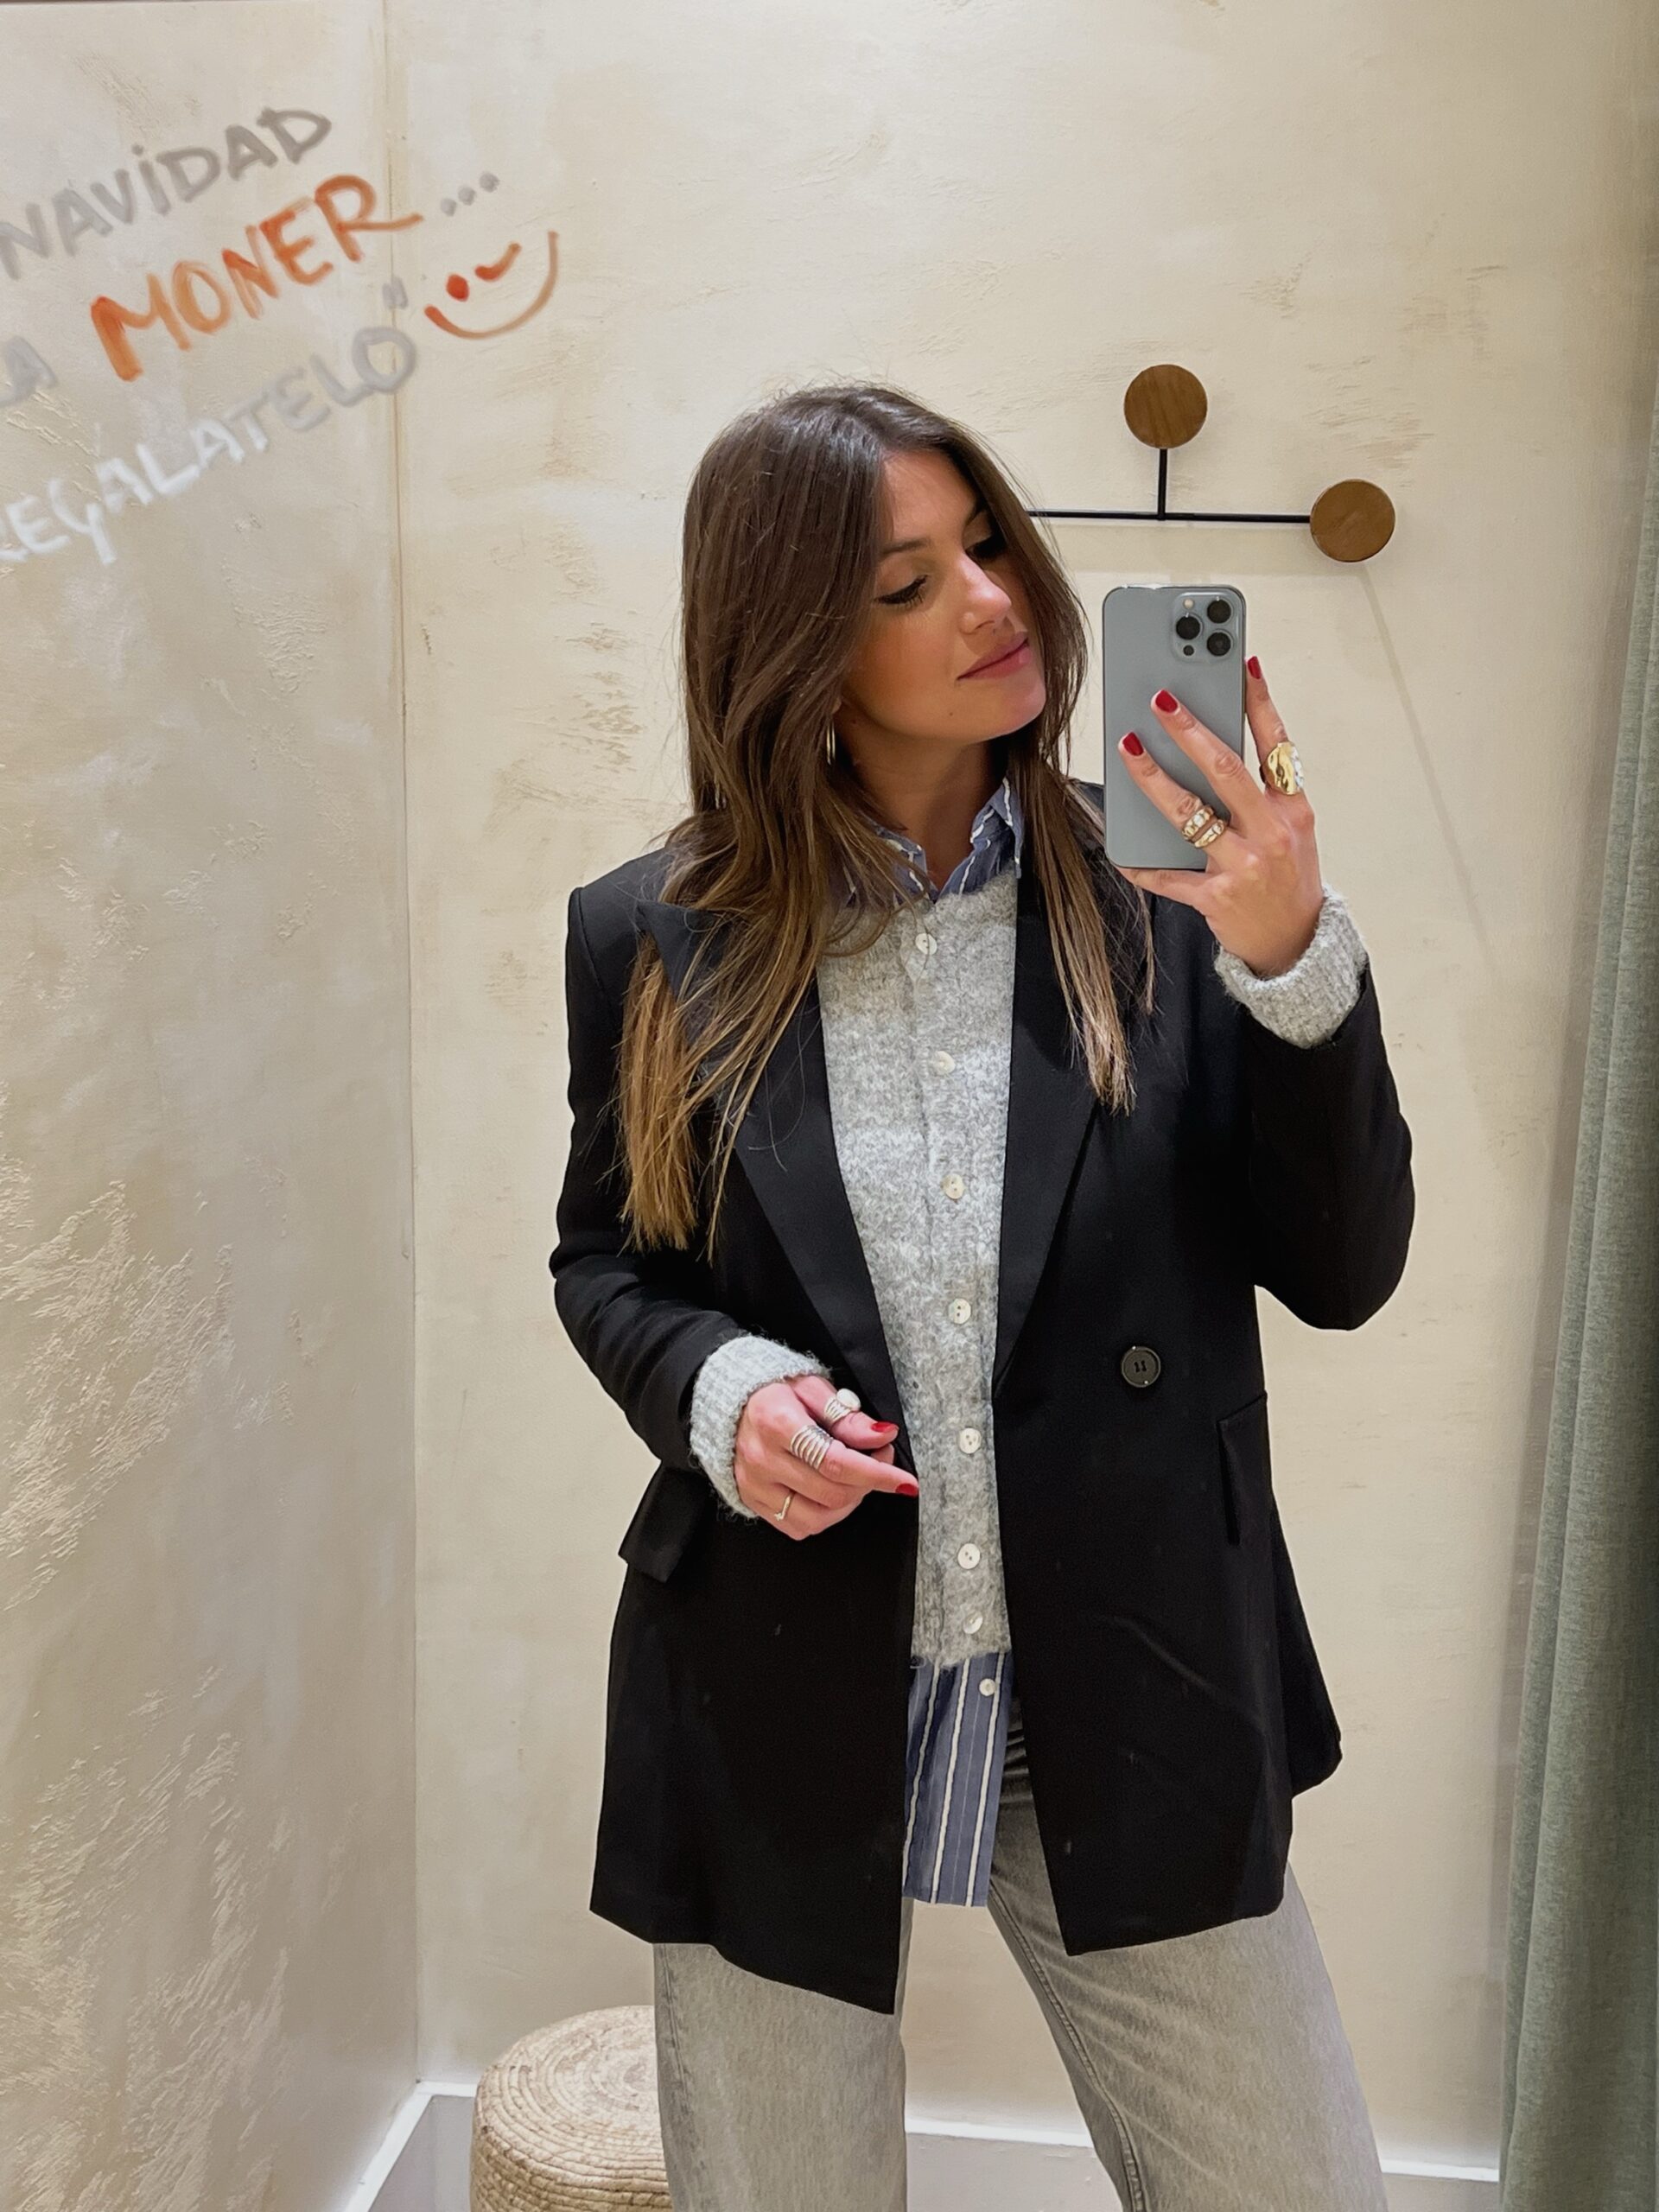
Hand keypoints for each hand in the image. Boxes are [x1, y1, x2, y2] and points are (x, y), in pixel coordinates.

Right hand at [734, 1375, 919, 1537]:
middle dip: (869, 1482)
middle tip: (880, 1460)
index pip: (836, 1461)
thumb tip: (882, 1435)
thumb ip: (847, 1416)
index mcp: (777, 1423)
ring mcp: (754, 1485)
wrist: (730, 1401)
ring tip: (856, 1479)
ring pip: (816, 1518)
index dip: (877, 1474)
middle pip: (831, 1492)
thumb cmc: (775, 1390)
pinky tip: (831, 1493)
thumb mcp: (813, 1388)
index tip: (905, 1481)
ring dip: (849, 1504)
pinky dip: (824, 1517)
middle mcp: (761, 1459)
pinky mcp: (752, 1501)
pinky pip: (797, 1527)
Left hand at [1114, 658, 1324, 977]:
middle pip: (1225, 770)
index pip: (1278, 745)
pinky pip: (1168, 876)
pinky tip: (1120, 850)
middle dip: (1190, 731)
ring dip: (1153, 778)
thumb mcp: (1291, 829)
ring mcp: (1243, 866)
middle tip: (1161, 700)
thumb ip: (1261, 792)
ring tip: (1129, 748)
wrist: (1296, 943)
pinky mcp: (1215, 898)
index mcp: (1293, 810)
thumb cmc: (1286, 876)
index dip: (1260, 702)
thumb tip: (1209, 747)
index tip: (1241, 662)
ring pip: (1189, 814)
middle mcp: (1271, 833)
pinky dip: (1141, 864)